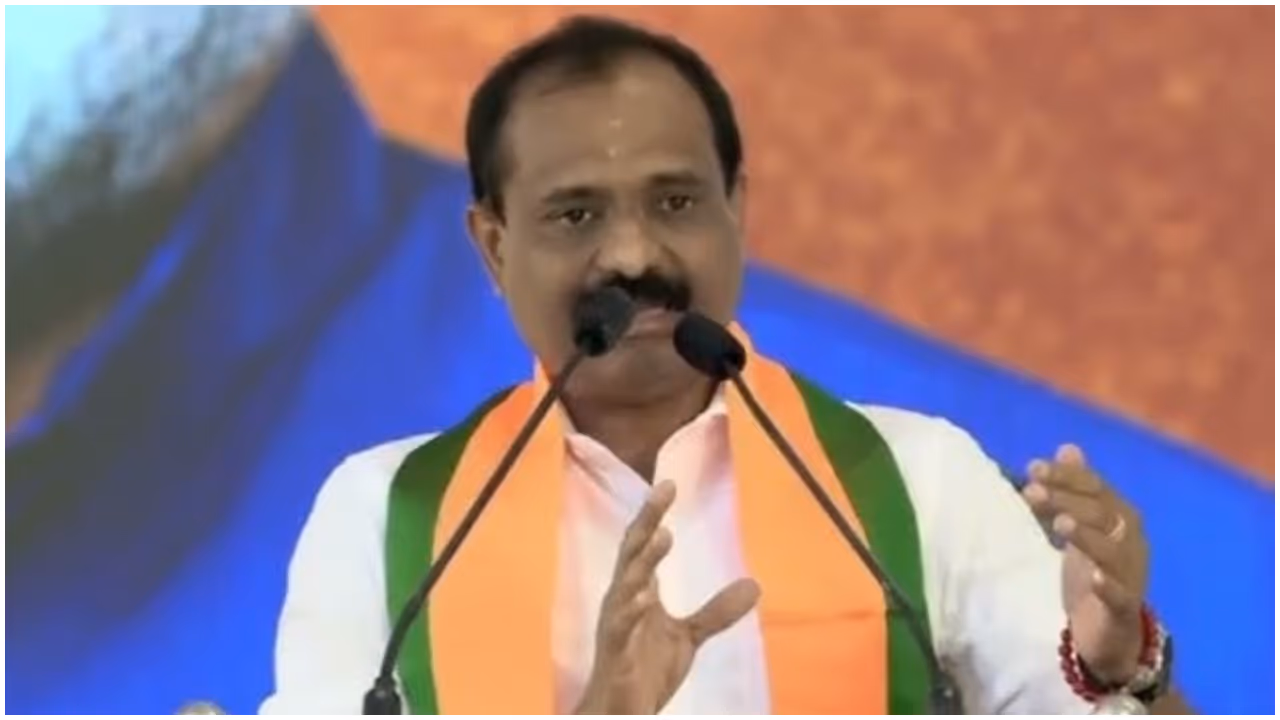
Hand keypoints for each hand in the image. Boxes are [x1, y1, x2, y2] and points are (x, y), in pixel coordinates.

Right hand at [575, 480, 760, 713]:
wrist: (620, 712)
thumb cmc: (644, 670)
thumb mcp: (687, 638)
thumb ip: (716, 611)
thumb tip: (755, 584)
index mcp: (636, 592)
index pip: (643, 546)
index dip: (653, 515)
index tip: (669, 484)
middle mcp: (622, 600)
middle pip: (633, 552)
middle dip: (647, 521)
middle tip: (663, 490)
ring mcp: (616, 626)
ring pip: (626, 584)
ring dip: (643, 561)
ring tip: (662, 535)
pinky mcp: (616, 653)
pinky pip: (621, 628)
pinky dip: (631, 611)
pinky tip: (644, 597)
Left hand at [1021, 445, 1149, 683]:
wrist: (1109, 633)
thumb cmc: (1091, 572)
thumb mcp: (1079, 527)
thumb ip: (1073, 490)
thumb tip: (1067, 448)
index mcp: (1120, 518)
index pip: (1096, 488)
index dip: (1067, 477)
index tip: (1033, 467)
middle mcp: (1131, 542)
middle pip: (1103, 514)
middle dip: (1068, 499)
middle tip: (1032, 490)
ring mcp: (1130, 576)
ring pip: (1113, 551)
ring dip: (1087, 535)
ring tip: (1060, 522)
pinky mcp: (1125, 610)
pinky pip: (1121, 596)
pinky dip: (1108, 586)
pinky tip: (1092, 577)